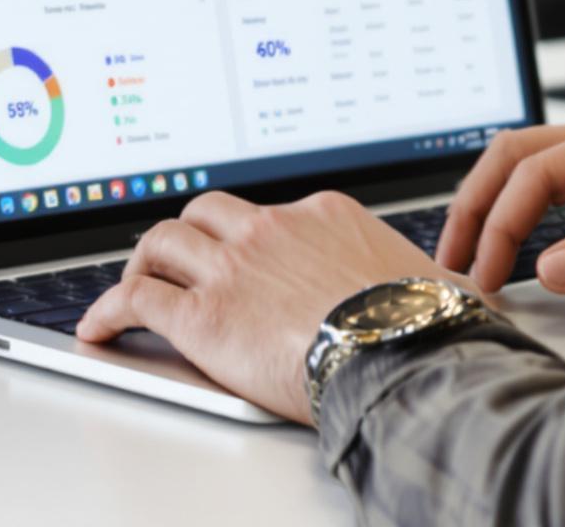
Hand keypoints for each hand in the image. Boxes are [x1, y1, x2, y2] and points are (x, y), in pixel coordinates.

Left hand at [77, 190, 455, 423]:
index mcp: (323, 214)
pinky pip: (137, 297)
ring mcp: (232, 267)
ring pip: (163, 242)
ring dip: (143, 262)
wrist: (399, 352)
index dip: (249, 236)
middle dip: (187, 235)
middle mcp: (270, 229)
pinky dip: (109, 308)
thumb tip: (465, 290)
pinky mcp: (202, 313)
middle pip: (206, 213)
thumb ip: (431, 278)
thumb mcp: (434, 281)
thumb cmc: (422, 323)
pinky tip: (99, 325)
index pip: (269, 212)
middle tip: (177, 259)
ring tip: (134, 283)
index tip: (244, 253)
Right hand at [438, 105, 564, 296]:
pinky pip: (557, 180)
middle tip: (453, 257)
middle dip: (479, 201)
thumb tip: (551, 266)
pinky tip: (510, 239)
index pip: (541, 169)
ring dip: (494, 202)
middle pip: (520, 151)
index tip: (486, 271)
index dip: (503, 220)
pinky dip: (523, 207)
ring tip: (468, 252)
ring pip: (532, 161)